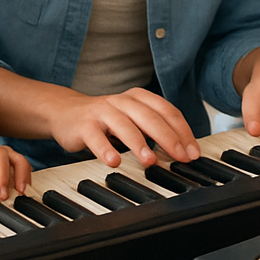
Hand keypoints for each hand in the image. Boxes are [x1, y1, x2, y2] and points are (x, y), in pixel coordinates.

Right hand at [47, 87, 200, 167]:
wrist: (68, 113)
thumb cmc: (107, 120)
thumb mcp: (133, 119)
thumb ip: (155, 130)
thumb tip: (183, 151)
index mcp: (138, 98)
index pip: (166, 110)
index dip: (182, 131)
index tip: (192, 152)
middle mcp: (122, 101)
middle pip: (149, 116)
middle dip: (167, 137)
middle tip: (180, 156)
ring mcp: (103, 111)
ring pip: (123, 124)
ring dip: (138, 143)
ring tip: (150, 161)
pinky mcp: (84, 125)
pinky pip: (96, 137)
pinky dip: (105, 149)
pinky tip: (113, 161)